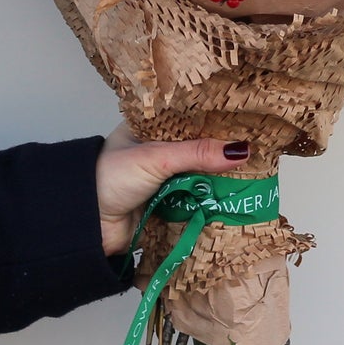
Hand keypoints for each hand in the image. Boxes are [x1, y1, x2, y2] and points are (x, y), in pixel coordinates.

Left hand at [94, 127, 250, 255]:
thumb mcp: (156, 158)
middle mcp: (157, 152)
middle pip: (199, 152)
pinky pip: (195, 203)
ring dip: (219, 183)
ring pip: (200, 179)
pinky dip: (210, 204)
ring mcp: (162, 181)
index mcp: (150, 128)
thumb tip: (241, 150)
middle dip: (223, 157)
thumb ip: (197, 153)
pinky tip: (235, 200)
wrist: (84, 224)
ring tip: (255, 178)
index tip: (249, 123)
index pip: (190, 119)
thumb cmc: (109, 178)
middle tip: (259, 154)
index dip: (217, 122)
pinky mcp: (166, 207)